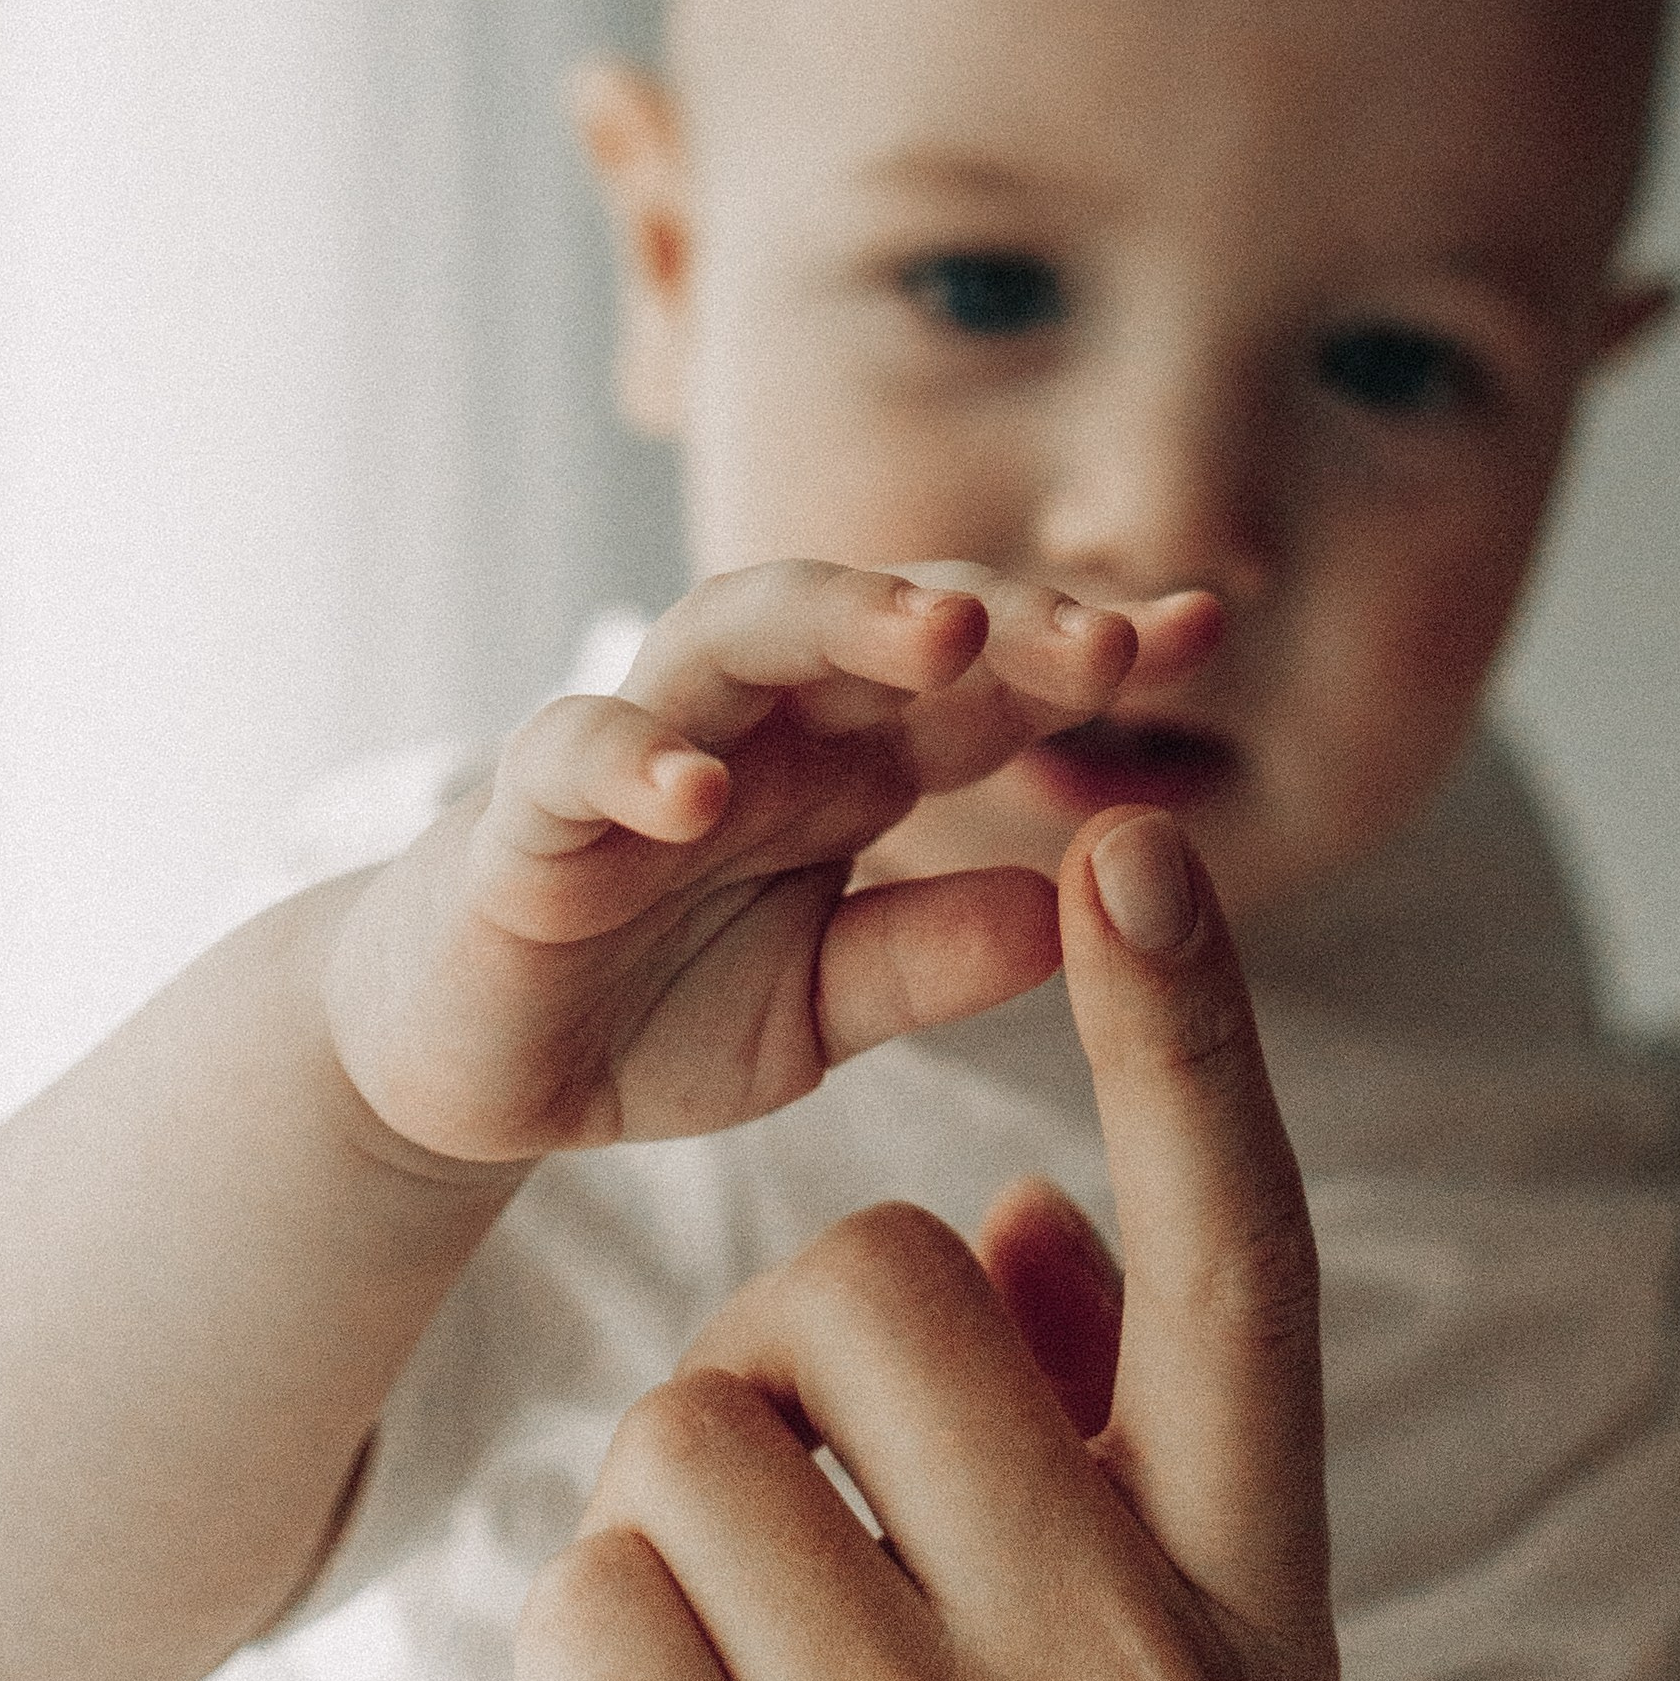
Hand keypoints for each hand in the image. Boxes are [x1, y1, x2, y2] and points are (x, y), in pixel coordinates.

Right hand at [323, 561, 1221, 1165]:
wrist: (473, 1064)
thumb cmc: (653, 1012)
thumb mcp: (821, 1010)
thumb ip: (931, 962)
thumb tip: (1073, 914)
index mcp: (849, 771)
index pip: (983, 684)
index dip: (1084, 650)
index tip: (1206, 625)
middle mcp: (759, 733)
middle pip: (882, 624)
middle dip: (1000, 616)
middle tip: (1111, 638)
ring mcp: (643, 757)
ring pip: (736, 632)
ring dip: (837, 619)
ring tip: (938, 637)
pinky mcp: (525, 817)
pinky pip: (573, 755)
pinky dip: (631, 757)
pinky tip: (699, 789)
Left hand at [461, 807, 1336, 1680]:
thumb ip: (1081, 1435)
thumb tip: (1021, 1206)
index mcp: (1252, 1626)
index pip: (1243, 1267)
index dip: (1192, 1037)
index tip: (1138, 841)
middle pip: (882, 1273)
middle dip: (786, 1351)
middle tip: (794, 1521)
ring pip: (708, 1411)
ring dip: (678, 1511)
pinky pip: (596, 1574)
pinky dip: (591, 1642)